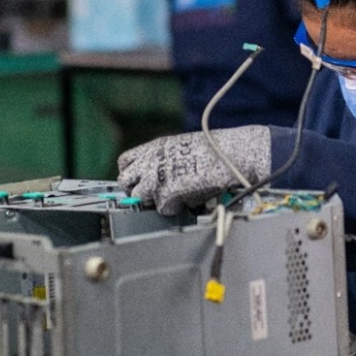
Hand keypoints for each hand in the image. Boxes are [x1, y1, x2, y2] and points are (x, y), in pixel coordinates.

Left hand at [117, 127, 271, 215]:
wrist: (231, 154)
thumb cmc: (215, 150)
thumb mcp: (182, 146)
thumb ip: (165, 159)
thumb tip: (159, 176)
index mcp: (155, 147)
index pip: (125, 162)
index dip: (132, 174)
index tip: (138, 181)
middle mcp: (151, 160)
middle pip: (125, 181)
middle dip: (136, 190)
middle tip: (151, 195)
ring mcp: (155, 177)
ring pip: (137, 197)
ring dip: (151, 200)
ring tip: (171, 199)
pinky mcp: (166, 193)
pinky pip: (161, 208)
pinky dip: (172, 208)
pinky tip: (185, 202)